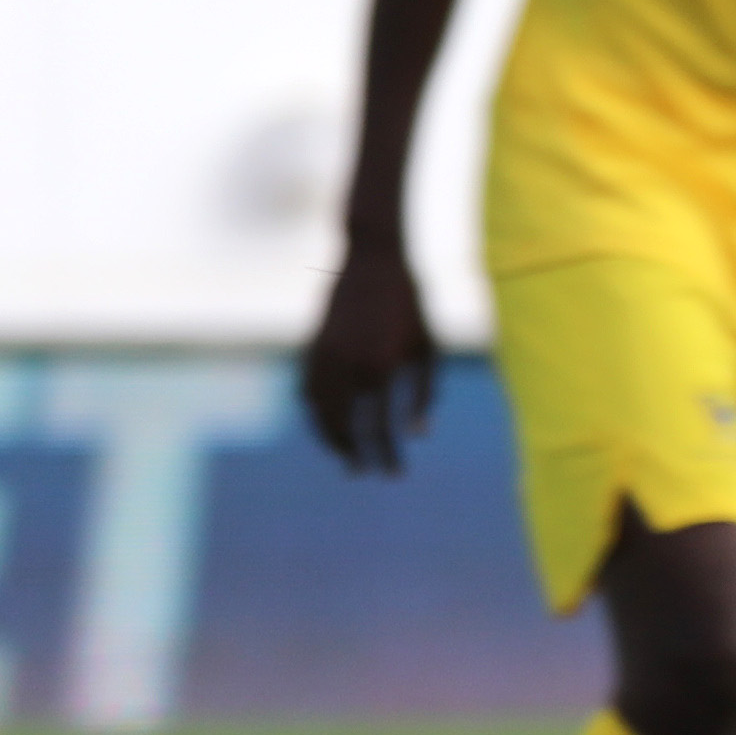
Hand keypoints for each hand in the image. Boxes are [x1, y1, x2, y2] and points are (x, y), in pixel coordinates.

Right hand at [300, 236, 437, 472]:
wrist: (372, 259)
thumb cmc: (410, 303)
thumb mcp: (428, 347)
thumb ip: (425, 392)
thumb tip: (419, 434)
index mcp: (380, 369)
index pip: (379, 428)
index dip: (386, 456)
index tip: (392, 475)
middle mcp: (348, 367)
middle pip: (342, 426)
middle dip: (350, 453)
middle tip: (359, 472)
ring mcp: (325, 356)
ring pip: (318, 411)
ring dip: (328, 436)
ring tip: (341, 451)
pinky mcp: (312, 346)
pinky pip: (307, 389)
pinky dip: (314, 410)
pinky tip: (324, 418)